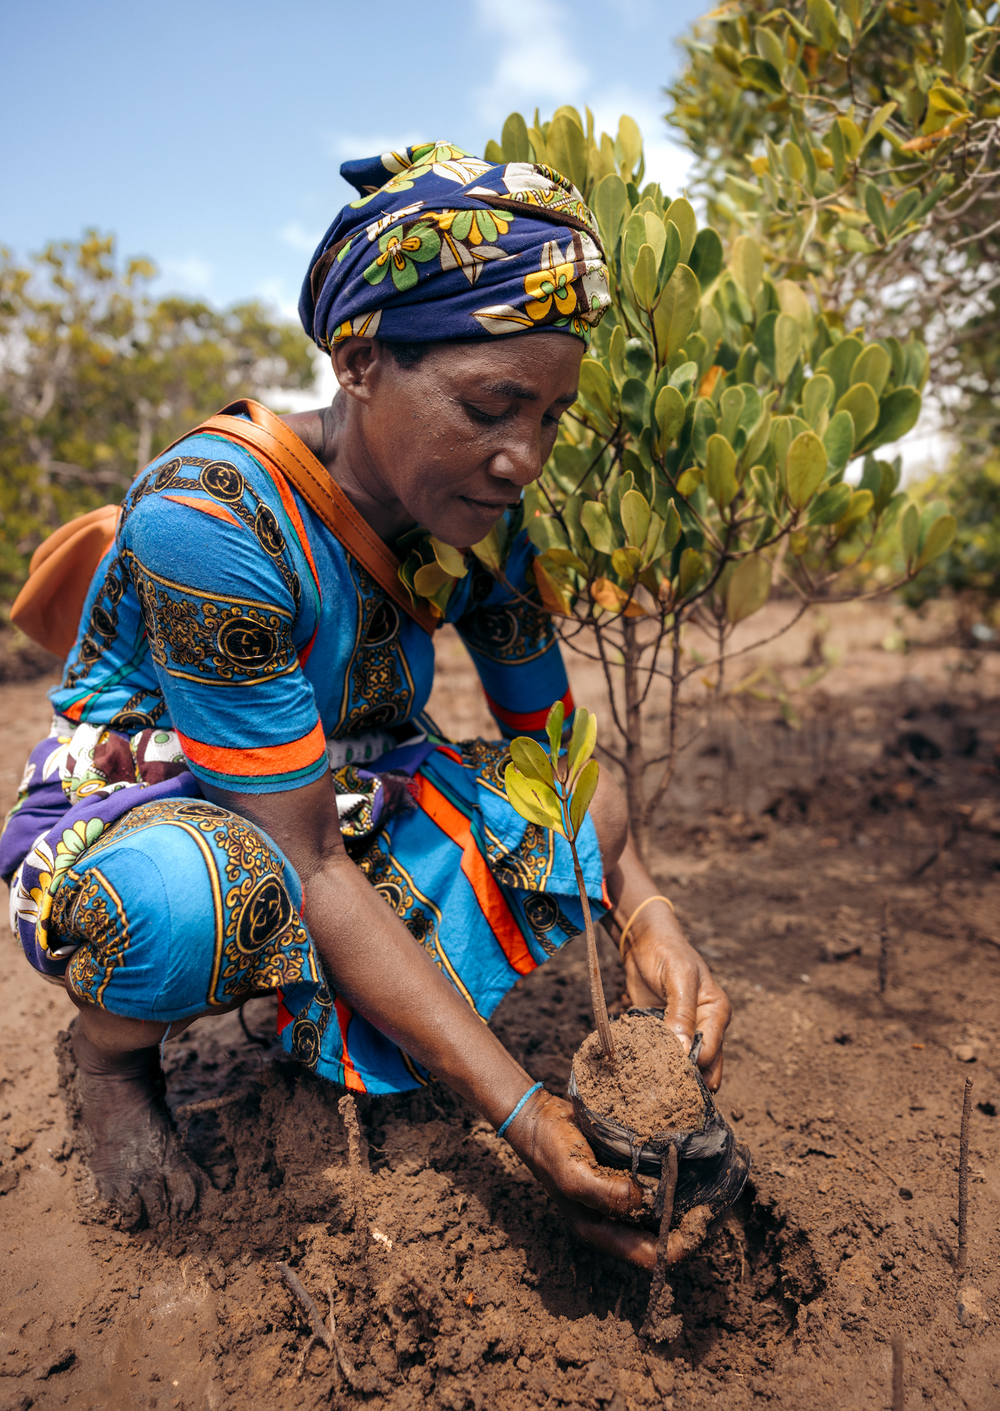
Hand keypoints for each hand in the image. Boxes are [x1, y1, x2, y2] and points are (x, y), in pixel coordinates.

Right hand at [504, 1088, 708, 1269]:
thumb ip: (605, 1193)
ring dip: (689, 1203)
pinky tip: (694, 1163)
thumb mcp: (573, 1174)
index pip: (652, 1257)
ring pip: (664, 1213)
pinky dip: (677, 1180)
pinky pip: (657, 1187)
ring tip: (715, 1184)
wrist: (537, 1117)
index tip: (706, 1220)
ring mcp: (620, 1198)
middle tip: (720, 1202)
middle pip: (662, 1238)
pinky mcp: (625, 1175)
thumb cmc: (551, 1149)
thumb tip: (643, 1200)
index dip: (682, 1245)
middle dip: (693, 1226)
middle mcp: (615, 1220)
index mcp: (602, 1231)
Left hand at [623, 914, 731, 1091]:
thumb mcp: (678, 977)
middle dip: (687, 1078)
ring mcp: (683, 1030)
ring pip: (682, 1063)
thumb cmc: (667, 952)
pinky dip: (654, 1061)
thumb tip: (684, 1050)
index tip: (672, 1073)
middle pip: (702, 1064)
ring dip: (670, 1073)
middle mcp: (705, 1025)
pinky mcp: (663, 1031)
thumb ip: (681, 1012)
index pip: (710, 1050)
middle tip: (667, 1094)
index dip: (693, 1064)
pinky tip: (642, 1071)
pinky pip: (661, 1053)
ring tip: (654, 1086)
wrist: (644, 941)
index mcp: (717, 1012)